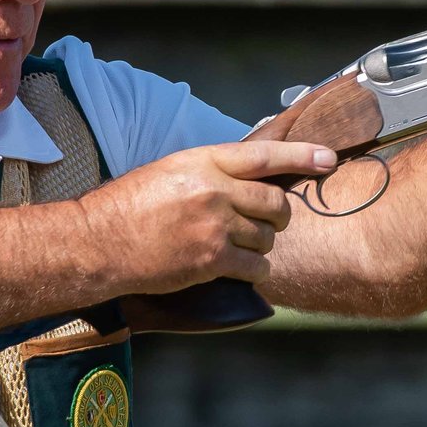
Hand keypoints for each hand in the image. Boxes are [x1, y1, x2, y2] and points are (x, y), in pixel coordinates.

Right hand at [77, 139, 334, 290]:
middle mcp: (214, 190)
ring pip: (267, 237)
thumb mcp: (171, 170)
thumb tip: (250, 179)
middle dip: (278, 216)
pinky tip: (238, 268)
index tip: (328, 158)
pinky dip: (254, 270)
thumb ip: (211, 172)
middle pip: (276, 203)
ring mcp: (214, 226)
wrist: (98, 243)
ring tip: (238, 246)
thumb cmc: (128, 206)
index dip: (302, 156)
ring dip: (261, 244)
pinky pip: (255, 267)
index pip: (265, 156)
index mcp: (203, 161)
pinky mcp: (211, 260)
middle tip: (269, 222)